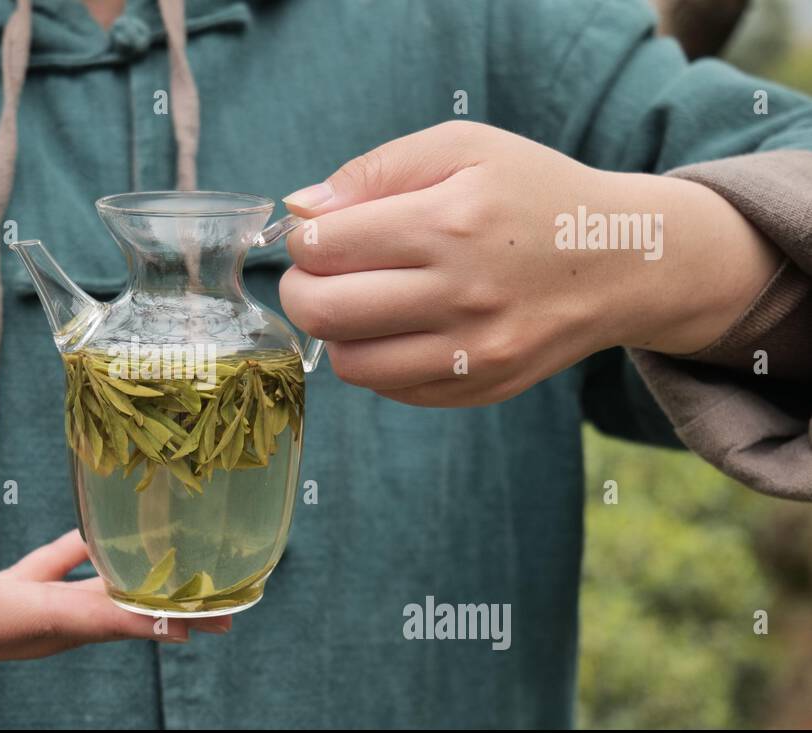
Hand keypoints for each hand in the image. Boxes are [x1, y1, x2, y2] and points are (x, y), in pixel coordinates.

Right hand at [0, 481, 229, 680]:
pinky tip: (88, 548)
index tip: (183, 617)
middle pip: (66, 629)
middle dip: (139, 621)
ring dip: (111, 604)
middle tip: (216, 614)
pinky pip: (22, 597)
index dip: (119, 617)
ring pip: (51, 618)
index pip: (49, 620)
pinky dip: (61, 577)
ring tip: (177, 593)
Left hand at [279, 121, 779, 405]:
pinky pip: (391, 389)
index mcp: (452, 222)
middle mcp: (463, 293)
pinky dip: (377, 359)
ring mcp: (475, 351)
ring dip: (336, 331)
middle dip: (301, 288)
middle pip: (323, 312)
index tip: (318, 232)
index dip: (304, 237)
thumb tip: (300, 210)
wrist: (626, 260)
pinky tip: (399, 326)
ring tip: (358, 300)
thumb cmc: (532, 195)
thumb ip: (374, 170)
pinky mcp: (483, 387)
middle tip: (318, 272)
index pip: (326, 245)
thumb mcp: (463, 149)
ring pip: (350, 363)